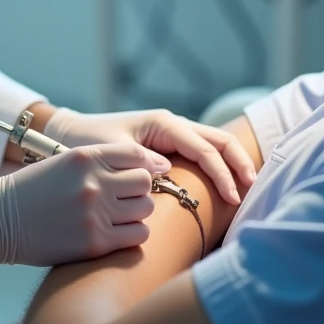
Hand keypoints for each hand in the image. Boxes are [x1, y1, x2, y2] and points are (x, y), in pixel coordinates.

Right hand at [0, 143, 155, 266]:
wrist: (0, 220)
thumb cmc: (35, 189)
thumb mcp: (64, 162)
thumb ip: (102, 161)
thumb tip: (149, 168)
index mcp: (85, 157)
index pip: (136, 154)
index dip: (144, 164)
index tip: (141, 174)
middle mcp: (93, 182)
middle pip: (145, 180)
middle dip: (140, 189)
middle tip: (128, 198)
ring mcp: (95, 212)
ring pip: (146, 208)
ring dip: (138, 211)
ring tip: (121, 215)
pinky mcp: (95, 242)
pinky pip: (138, 234)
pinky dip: (133, 233)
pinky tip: (118, 232)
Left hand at [43, 108, 256, 205]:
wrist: (70, 133)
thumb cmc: (87, 141)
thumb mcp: (111, 151)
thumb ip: (138, 160)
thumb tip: (168, 172)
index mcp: (162, 123)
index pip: (204, 149)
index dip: (222, 173)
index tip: (233, 199)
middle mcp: (172, 125)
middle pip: (219, 140)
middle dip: (239, 163)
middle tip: (253, 190)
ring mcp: (173, 135)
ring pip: (214, 144)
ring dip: (233, 163)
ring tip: (249, 189)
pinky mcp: (169, 146)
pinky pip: (202, 153)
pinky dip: (219, 166)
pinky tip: (229, 186)